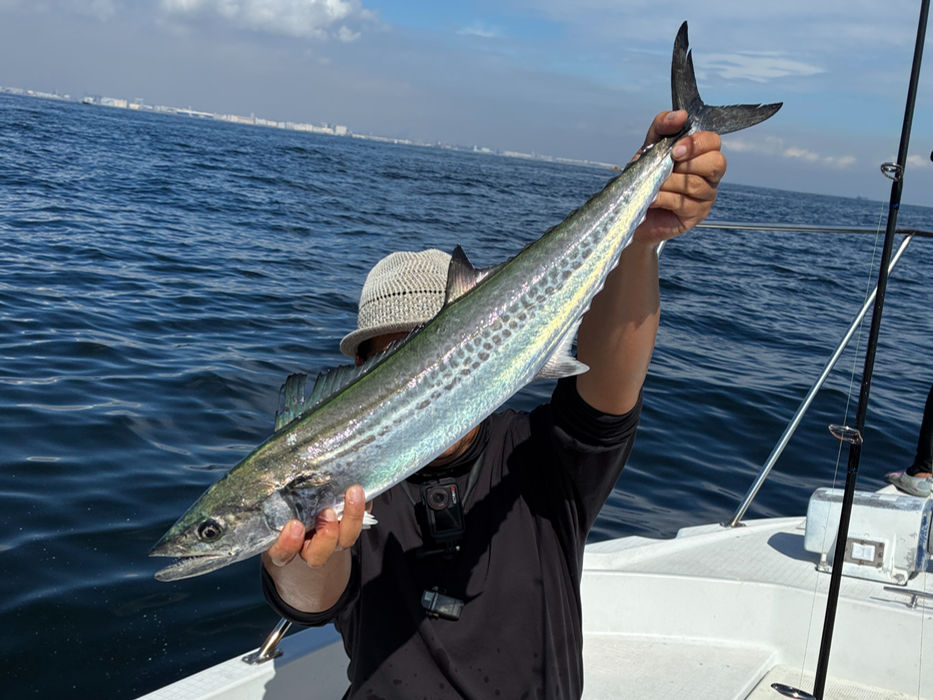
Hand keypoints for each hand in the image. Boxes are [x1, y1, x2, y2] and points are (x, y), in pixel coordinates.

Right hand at [265, 485, 367, 568]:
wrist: (304, 506)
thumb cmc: (283, 503)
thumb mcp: (277, 501)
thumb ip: (277, 494)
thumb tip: (272, 468)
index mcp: (285, 544)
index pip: (282, 554)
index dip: (287, 545)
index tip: (294, 525)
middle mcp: (309, 547)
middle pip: (317, 556)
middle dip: (325, 537)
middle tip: (327, 512)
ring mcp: (332, 540)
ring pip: (344, 541)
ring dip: (351, 519)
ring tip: (352, 494)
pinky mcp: (348, 526)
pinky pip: (359, 523)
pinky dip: (363, 507)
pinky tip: (360, 490)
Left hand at [634, 110, 724, 244]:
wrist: (631, 207)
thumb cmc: (646, 174)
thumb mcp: (651, 146)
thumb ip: (663, 126)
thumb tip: (680, 115)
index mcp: (702, 154)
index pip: (714, 142)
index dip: (697, 143)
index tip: (676, 149)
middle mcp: (710, 175)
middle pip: (716, 163)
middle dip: (689, 163)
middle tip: (668, 165)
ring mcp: (706, 196)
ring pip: (696, 184)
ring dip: (670, 182)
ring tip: (653, 184)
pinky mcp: (695, 215)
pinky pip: (683, 203)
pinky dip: (663, 198)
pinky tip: (652, 198)